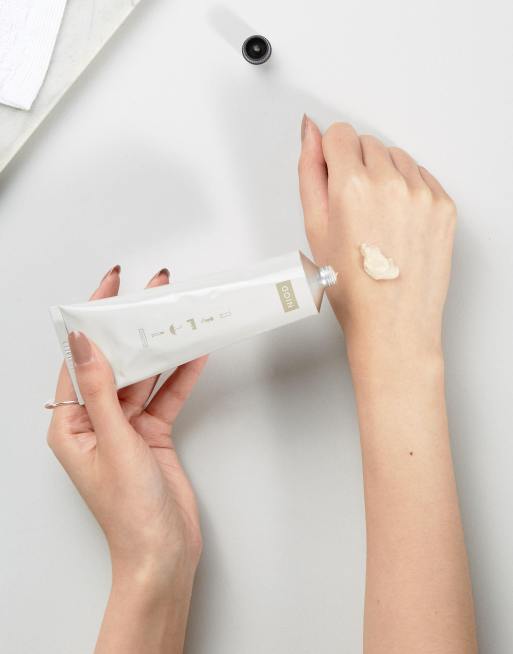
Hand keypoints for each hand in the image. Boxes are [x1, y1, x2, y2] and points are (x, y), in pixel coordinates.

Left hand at [47, 266, 206, 592]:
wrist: (164, 554)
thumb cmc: (130, 513)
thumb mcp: (114, 443)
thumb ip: (101, 391)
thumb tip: (84, 344)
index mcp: (70, 425)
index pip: (78, 360)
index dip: (91, 321)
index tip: (107, 289)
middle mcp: (95, 422)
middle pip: (114, 363)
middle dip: (131, 329)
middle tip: (150, 294)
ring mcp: (126, 427)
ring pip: (143, 376)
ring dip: (159, 348)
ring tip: (174, 315)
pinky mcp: (153, 434)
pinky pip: (166, 396)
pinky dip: (180, 376)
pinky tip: (193, 353)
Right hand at [299, 117, 455, 363]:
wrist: (392, 322)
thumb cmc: (351, 287)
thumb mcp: (315, 228)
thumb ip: (310, 171)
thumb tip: (309, 132)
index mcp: (352, 187)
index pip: (339, 134)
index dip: (331, 155)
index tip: (333, 177)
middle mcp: (391, 183)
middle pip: (367, 143)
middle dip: (356, 166)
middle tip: (354, 209)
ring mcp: (422, 194)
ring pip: (396, 156)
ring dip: (383, 175)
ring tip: (377, 218)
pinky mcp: (444, 206)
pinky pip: (421, 176)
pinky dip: (407, 189)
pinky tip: (396, 222)